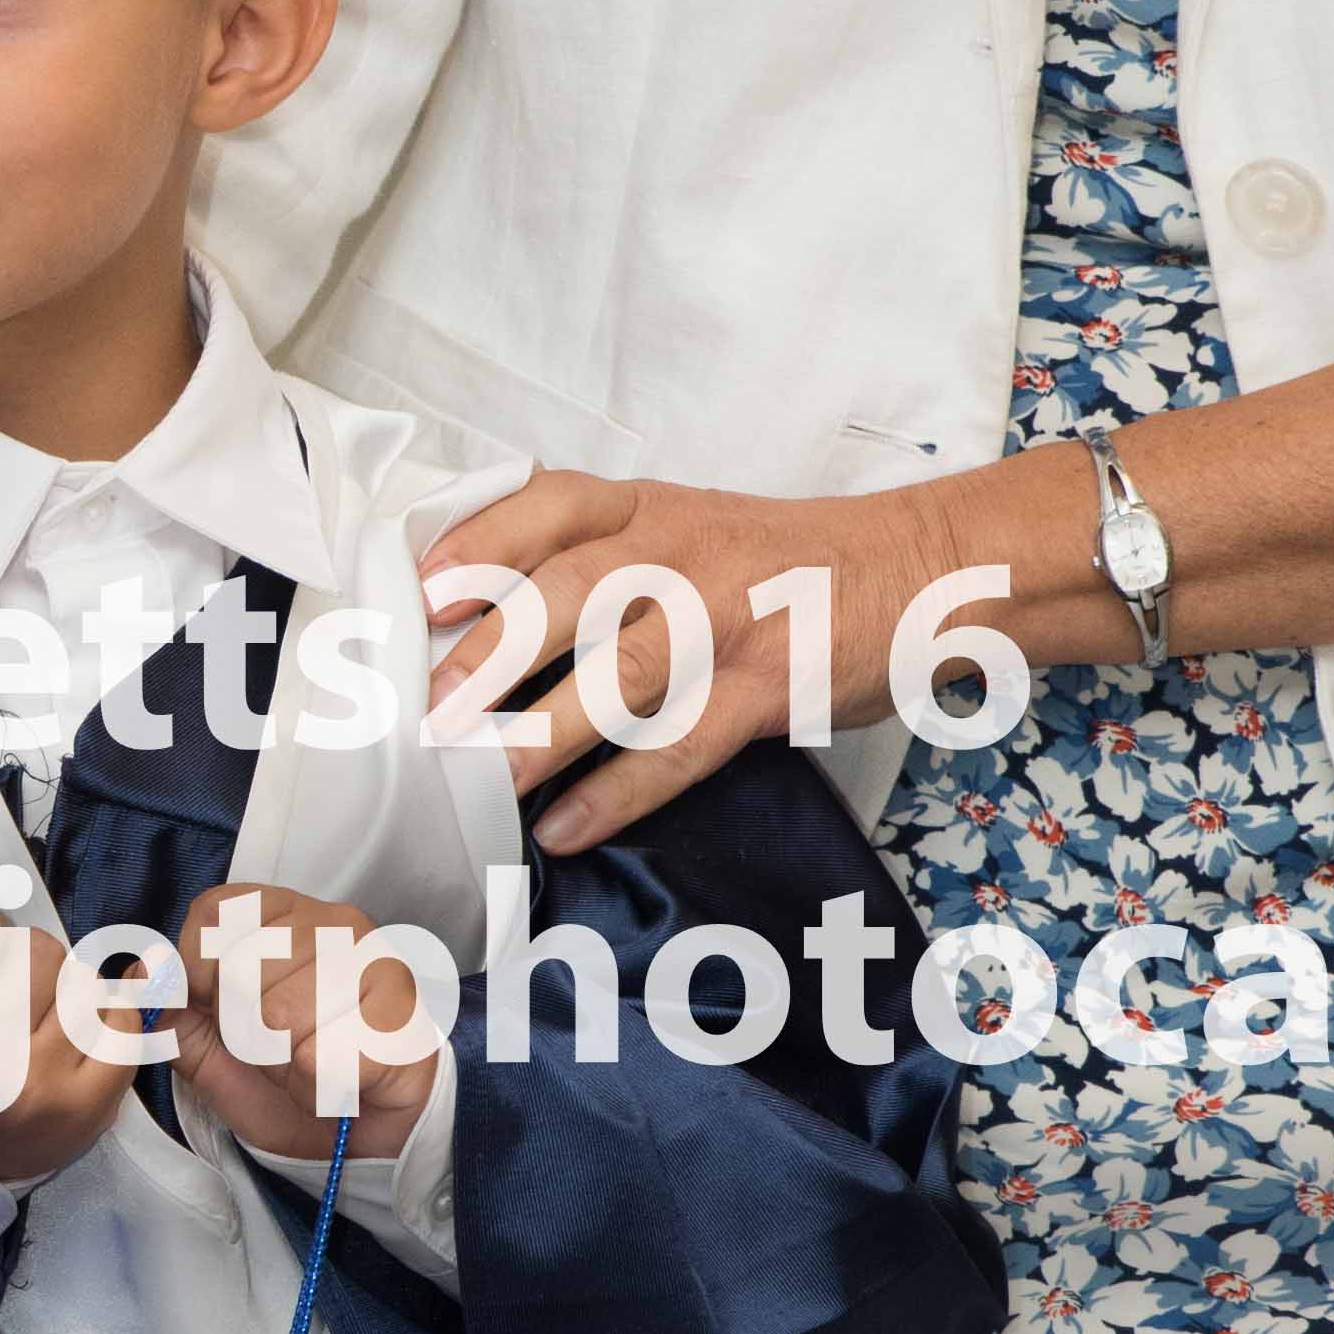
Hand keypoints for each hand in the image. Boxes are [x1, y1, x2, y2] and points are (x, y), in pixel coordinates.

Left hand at [170, 879, 444, 1169]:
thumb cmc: (292, 1080)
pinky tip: (342, 1079)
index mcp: (281, 915)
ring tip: (310, 1063)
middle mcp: (330, 921)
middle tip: (278, 1047)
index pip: (213, 913)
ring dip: (284, 1063)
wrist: (367, 1134)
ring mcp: (371, 957)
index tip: (218, 1009)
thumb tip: (142, 973)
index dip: (198, 971)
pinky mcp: (400, 1006)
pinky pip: (322, 1054)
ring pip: (280, 1016)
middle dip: (243, 1030)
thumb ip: (175, 1014)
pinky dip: (319, 1085)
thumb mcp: (215, 1052)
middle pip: (240, 969)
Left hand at [423, 465, 959, 849]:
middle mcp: (680, 554)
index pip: (549, 504)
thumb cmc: (779, 559)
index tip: (419, 590)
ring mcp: (725, 621)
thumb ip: (599, 549)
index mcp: (649, 508)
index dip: (480, 545)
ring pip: (623, 675)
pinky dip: (619, 794)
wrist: (915, 567)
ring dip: (544, 730)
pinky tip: (565, 828)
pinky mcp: (765, 689)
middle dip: (495, 647)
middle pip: (573, 589)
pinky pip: (680, 747)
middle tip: (433, 703)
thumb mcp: (685, 522)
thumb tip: (482, 612)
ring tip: (483, 779)